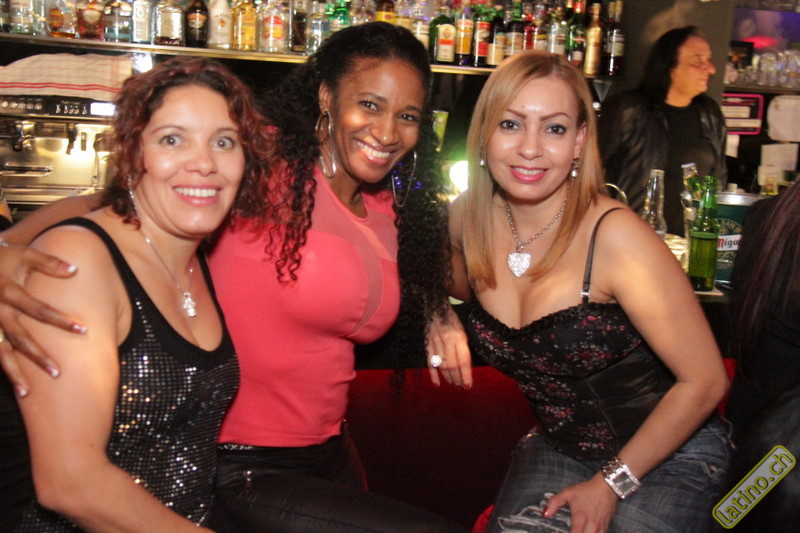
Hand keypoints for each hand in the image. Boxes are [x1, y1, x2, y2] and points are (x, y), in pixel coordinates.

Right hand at [0, 245, 85, 396]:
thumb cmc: (1, 258)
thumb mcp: (24, 255)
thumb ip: (48, 262)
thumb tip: (75, 270)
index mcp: (9, 293)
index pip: (39, 310)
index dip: (60, 321)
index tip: (84, 330)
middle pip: (20, 338)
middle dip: (38, 356)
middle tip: (58, 373)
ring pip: (0, 352)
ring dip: (13, 373)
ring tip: (27, 392)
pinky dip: (3, 368)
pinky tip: (15, 386)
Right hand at [426, 304, 471, 388]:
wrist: (435, 307)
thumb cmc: (452, 319)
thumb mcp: (463, 331)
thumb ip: (464, 347)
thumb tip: (466, 367)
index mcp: (459, 337)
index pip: (463, 360)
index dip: (466, 375)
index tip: (468, 386)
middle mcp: (447, 340)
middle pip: (452, 365)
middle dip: (457, 378)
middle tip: (461, 386)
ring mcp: (435, 343)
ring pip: (442, 365)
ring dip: (448, 378)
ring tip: (454, 384)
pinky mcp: (427, 344)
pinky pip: (430, 362)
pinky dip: (433, 374)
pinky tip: (437, 384)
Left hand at [544, 474, 617, 532]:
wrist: (607, 487)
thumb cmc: (588, 490)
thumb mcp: (568, 493)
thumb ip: (555, 502)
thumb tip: (545, 513)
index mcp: (581, 517)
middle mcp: (592, 525)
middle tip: (570, 531)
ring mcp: (600, 528)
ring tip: (578, 531)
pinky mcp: (606, 528)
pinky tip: (585, 531)